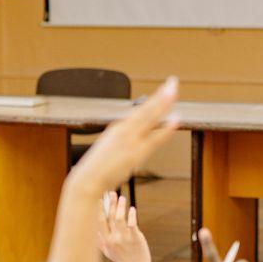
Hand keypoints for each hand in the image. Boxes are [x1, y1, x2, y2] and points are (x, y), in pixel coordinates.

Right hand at [71, 77, 179, 192]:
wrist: (88, 179)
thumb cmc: (99, 166)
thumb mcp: (111, 147)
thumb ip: (126, 139)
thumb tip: (139, 133)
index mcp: (119, 127)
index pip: (142, 110)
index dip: (156, 99)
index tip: (167, 88)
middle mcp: (124, 130)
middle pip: (147, 110)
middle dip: (161, 96)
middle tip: (173, 81)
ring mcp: (130, 141)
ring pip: (149, 119)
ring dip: (162, 104)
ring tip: (173, 91)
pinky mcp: (134, 154)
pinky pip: (154, 139)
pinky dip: (165, 130)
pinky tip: (175, 121)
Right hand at [97, 192, 151, 261]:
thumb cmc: (122, 260)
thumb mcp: (107, 252)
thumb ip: (100, 241)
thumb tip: (93, 231)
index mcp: (105, 240)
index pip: (99, 221)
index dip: (97, 209)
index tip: (97, 198)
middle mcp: (113, 238)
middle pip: (109, 217)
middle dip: (109, 204)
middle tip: (111, 192)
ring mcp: (124, 238)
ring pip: (119, 219)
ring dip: (119, 207)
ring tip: (122, 197)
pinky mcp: (135, 238)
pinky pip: (132, 224)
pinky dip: (131, 215)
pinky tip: (132, 209)